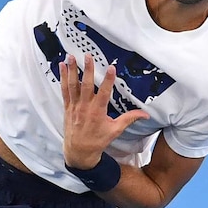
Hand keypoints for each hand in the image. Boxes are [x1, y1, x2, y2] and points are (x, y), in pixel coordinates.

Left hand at [60, 53, 149, 168]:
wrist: (79, 151)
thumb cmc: (97, 140)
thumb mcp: (115, 130)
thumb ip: (129, 119)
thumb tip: (146, 114)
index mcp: (98, 112)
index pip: (104, 93)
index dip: (108, 80)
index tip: (111, 68)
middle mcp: (85, 107)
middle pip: (86, 85)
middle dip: (87, 70)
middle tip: (88, 56)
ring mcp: (74, 106)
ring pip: (72, 85)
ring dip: (71, 70)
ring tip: (70, 56)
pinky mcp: (67, 106)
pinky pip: (64, 90)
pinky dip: (62, 78)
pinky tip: (61, 66)